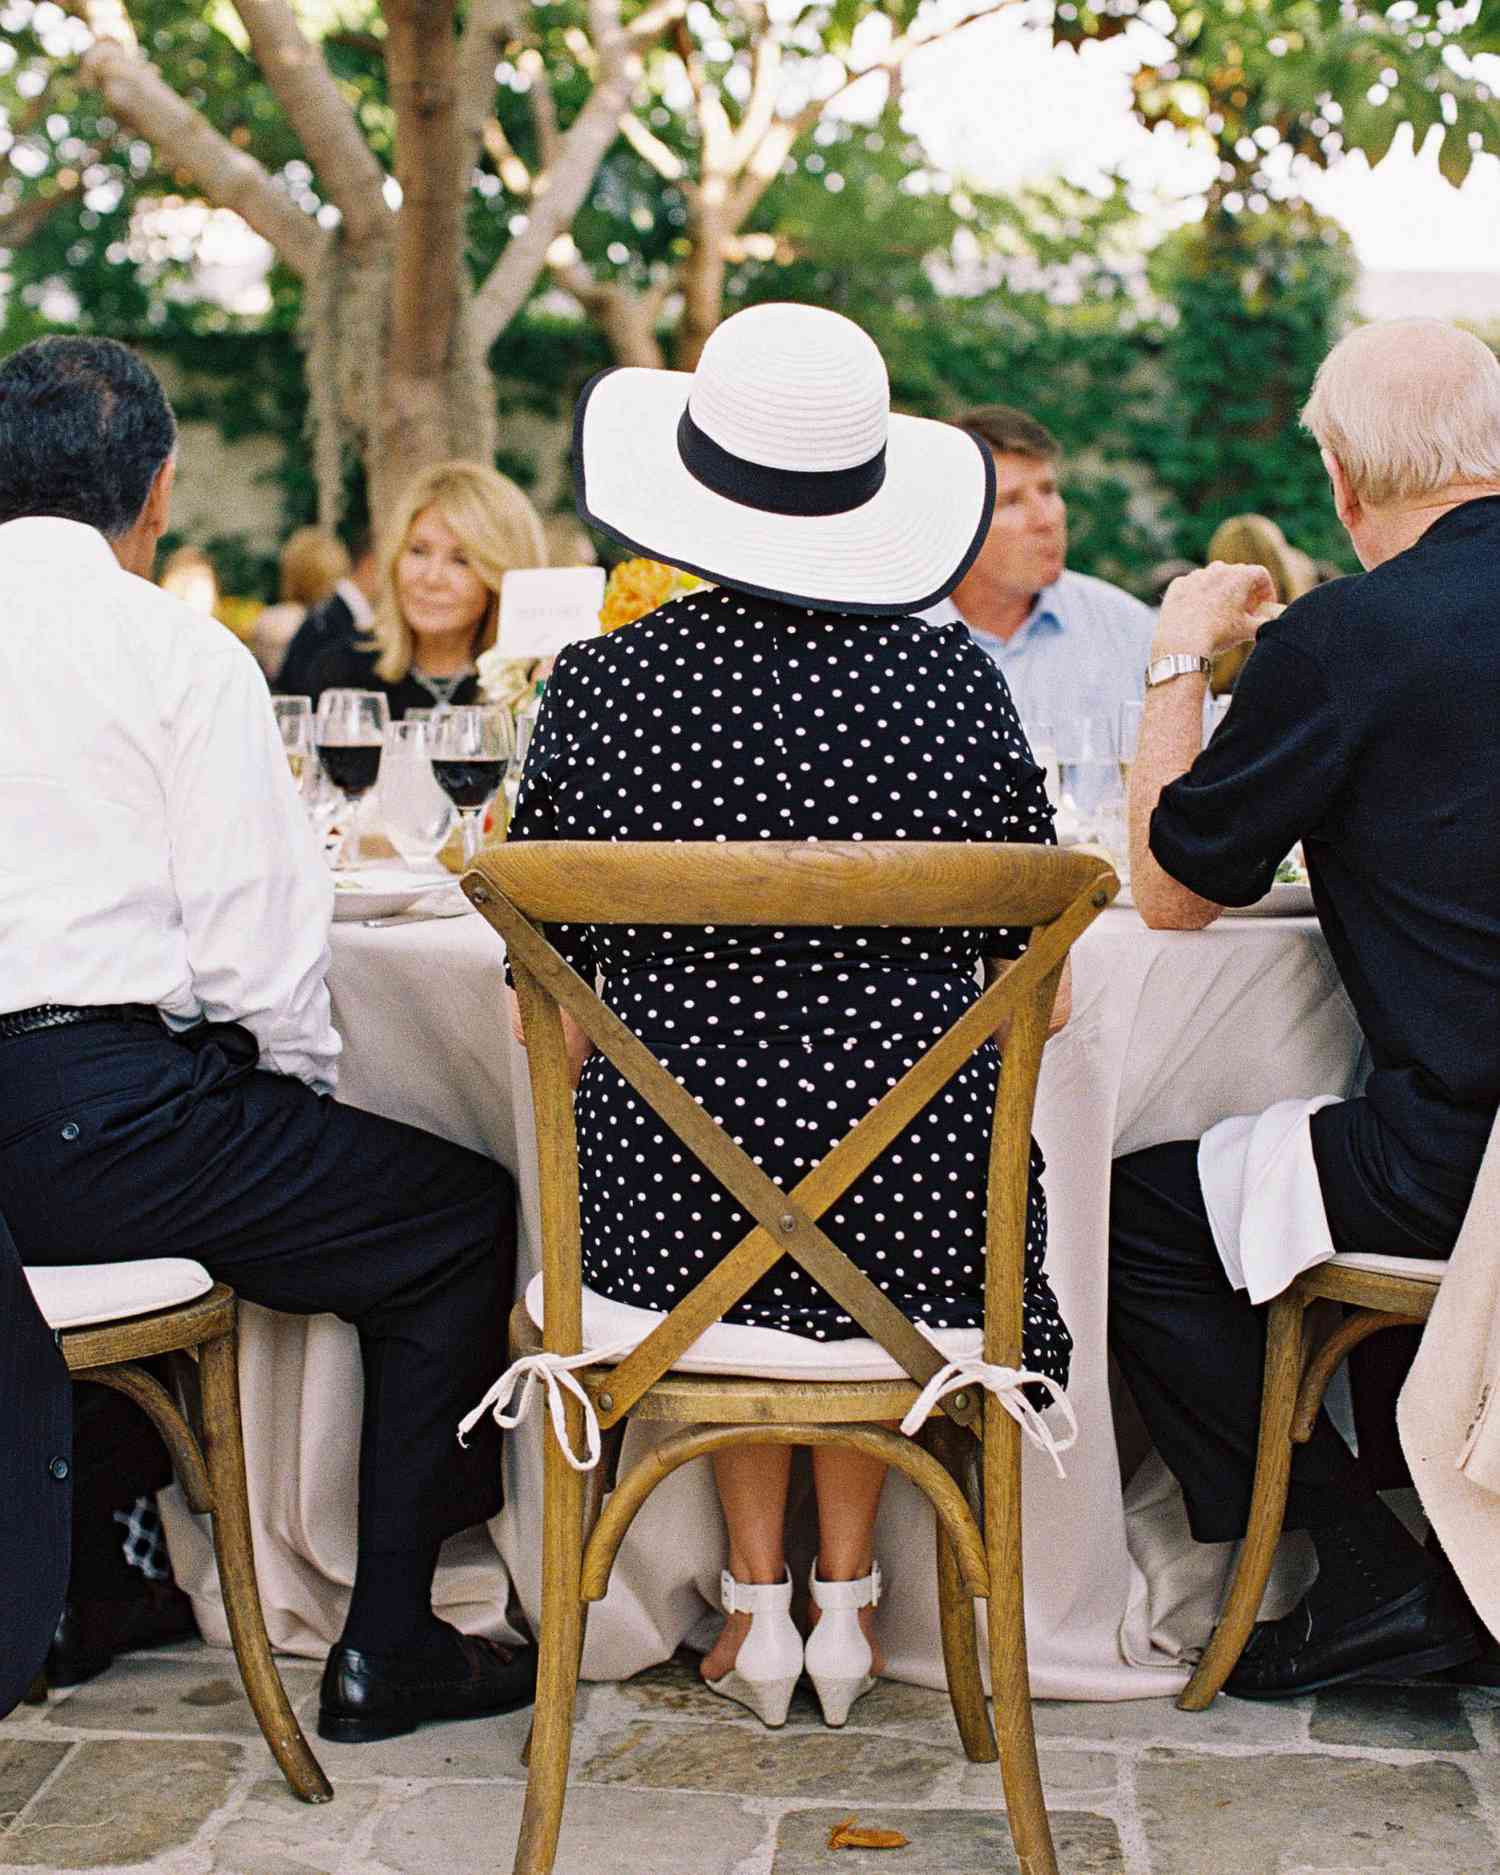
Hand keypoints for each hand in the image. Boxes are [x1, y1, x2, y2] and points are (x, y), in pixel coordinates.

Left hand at [1153, 562, 1278, 659]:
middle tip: (1245, 611)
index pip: (1261, 575)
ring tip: (1222, 612)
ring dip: (1221, 591)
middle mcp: (1218, 569)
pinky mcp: (1177, 585)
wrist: (1182, 641)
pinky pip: (1193, 587)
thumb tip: (1272, 622)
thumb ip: (1265, 622)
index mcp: (1240, 575)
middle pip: (1238, 575)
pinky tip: (1199, 614)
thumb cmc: (1219, 634)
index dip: (1266, 591)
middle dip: (1245, 591)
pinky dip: (1199, 596)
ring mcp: (1196, 575)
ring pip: (1214, 578)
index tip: (1264, 606)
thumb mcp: (1249, 630)